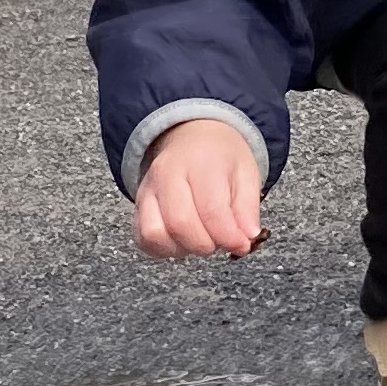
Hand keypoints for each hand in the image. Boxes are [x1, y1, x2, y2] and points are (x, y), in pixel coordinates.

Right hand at [132, 119, 261, 260]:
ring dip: (181, 248)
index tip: (241, 245)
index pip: (211, 210)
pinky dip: (163, 248)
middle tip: (220, 241)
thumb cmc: (220, 157)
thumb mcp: (246, 174)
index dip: (228, 237)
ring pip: (154, 234)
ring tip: (200, 239)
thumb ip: (247, 208)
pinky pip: (143, 239)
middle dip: (205, 244)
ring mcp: (147, 190)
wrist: (191, 136)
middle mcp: (166, 174)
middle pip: (179, 224)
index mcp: (199, 162)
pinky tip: (182, 240)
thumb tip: (248, 238)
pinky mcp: (138, 206)